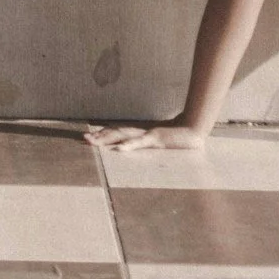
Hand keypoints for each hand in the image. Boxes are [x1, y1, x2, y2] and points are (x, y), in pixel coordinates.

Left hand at [85, 120, 204, 152]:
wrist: (194, 129)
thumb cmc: (179, 136)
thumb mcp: (161, 140)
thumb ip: (151, 141)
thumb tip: (140, 144)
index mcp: (141, 131)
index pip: (118, 131)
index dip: (103, 133)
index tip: (89, 137)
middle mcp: (141, 130)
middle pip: (116, 132)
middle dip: (99, 136)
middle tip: (83, 139)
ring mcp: (147, 134)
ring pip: (123, 135)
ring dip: (106, 139)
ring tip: (92, 142)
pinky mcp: (156, 139)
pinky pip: (140, 142)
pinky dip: (129, 145)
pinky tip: (118, 149)